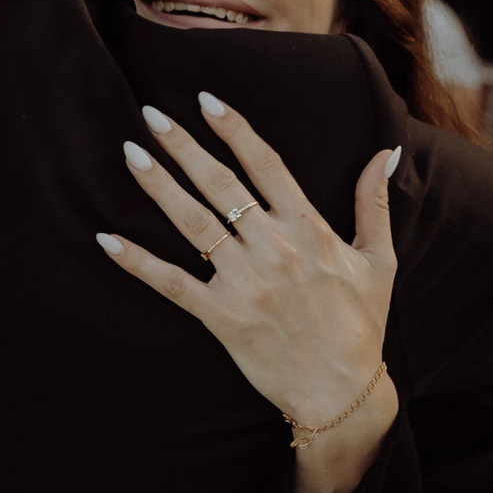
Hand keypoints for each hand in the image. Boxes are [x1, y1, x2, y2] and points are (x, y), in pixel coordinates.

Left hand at [96, 92, 399, 492]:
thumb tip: (386, 153)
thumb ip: (374, 203)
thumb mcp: (379, 260)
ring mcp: (246, 282)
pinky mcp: (222, 317)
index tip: (208, 100)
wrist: (342, 392)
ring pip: (193, 223)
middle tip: (151, 114)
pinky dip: (137, 262)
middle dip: (183, 146)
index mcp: (311, 231)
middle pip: (221, 184)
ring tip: (130, 154)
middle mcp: (275, 249)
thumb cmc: (361, 326)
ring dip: (158, 186)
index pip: (267, 165)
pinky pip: (172, 283)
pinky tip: (107, 239)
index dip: (235, 130)